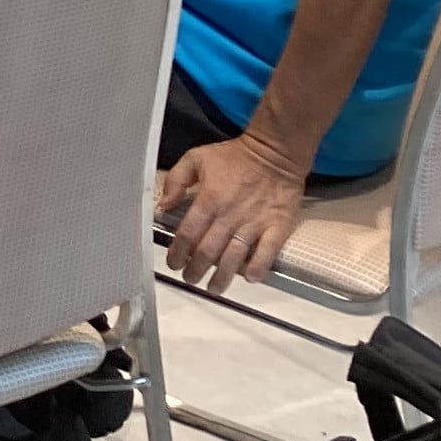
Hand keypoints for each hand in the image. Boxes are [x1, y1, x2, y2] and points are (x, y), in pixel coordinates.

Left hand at [159, 133, 309, 291]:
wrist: (275, 153)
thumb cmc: (234, 157)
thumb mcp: (197, 158)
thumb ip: (176, 180)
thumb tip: (163, 206)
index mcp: (209, 200)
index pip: (188, 234)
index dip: (178, 253)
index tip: (174, 264)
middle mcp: (229, 216)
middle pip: (208, 251)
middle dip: (195, 270)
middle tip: (190, 278)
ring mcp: (254, 223)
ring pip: (234, 258)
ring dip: (222, 277)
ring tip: (213, 288)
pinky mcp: (277, 227)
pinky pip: (267, 253)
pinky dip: (257, 268)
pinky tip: (249, 278)